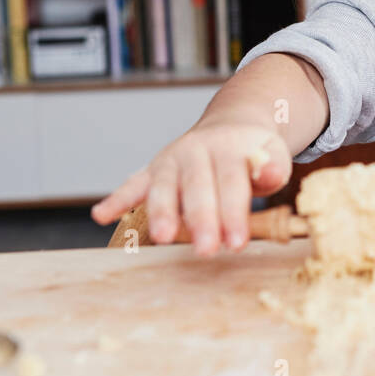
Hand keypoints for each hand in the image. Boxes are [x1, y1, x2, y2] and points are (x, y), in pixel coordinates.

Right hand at [91, 123, 291, 256]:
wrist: (232, 126)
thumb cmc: (253, 152)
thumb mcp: (272, 153)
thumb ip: (273, 166)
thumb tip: (271, 174)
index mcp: (229, 146)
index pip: (231, 182)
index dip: (234, 213)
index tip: (237, 242)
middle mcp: (196, 150)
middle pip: (197, 187)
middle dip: (201, 220)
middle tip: (206, 250)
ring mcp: (172, 160)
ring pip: (163, 186)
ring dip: (161, 212)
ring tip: (163, 238)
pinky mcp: (154, 170)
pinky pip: (133, 184)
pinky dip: (117, 199)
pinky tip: (101, 216)